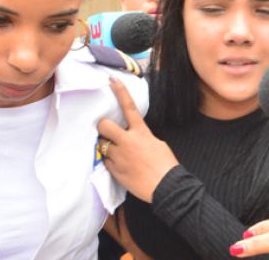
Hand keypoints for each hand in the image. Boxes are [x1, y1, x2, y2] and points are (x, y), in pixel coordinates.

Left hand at [97, 77, 178, 202]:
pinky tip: (120, 166)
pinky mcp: (114, 171)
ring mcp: (119, 157)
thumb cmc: (166, 165)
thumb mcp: (157, 143)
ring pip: (102, 145)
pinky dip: (109, 162)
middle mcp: (128, 142)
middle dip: (103, 128)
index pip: (128, 107)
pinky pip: (105, 161)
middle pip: (104, 126)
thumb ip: (142, 137)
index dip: (120, 92)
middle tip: (107, 133)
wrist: (166, 187)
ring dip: (106, 146)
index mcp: (141, 133)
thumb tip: (132, 136)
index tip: (112, 80)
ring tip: (116, 153)